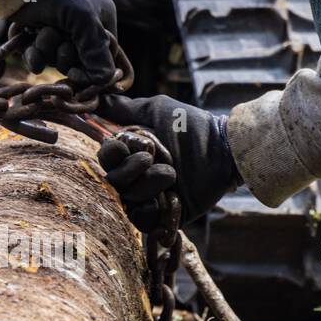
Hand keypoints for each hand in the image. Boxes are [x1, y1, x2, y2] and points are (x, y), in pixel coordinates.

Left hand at [9, 0, 118, 84]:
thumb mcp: (83, 20)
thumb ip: (96, 51)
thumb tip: (106, 80)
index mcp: (102, 21)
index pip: (105, 58)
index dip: (91, 69)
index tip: (77, 73)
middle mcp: (82, 29)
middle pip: (79, 64)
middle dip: (64, 55)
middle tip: (58, 36)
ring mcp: (59, 34)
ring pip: (56, 63)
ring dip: (47, 50)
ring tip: (41, 28)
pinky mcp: (37, 38)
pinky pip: (38, 61)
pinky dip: (32, 54)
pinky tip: (29, 39)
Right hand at [95, 93, 240, 230]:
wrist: (223, 151)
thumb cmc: (192, 127)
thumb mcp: (157, 111)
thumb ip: (126, 108)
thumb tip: (97, 98)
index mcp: (131, 153)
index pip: (107, 159)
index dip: (112, 155)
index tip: (125, 147)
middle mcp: (136, 176)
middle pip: (114, 181)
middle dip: (132, 170)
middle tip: (153, 158)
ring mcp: (149, 198)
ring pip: (129, 201)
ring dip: (148, 186)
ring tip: (173, 174)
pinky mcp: (164, 216)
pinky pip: (144, 222)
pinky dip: (153, 211)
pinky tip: (171, 198)